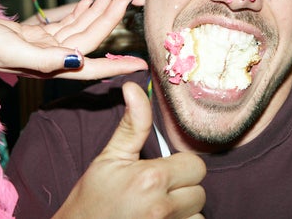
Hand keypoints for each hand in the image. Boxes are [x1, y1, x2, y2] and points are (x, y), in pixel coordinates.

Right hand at [0, 0, 147, 80]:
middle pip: (89, 39)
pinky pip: (62, 24)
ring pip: (78, 28)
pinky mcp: (32, 35)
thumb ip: (46, 57)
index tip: (142, 63)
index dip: (117, 65)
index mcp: (49, 67)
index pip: (91, 65)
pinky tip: (88, 2)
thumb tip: (79, 59)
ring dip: (96, 11)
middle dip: (109, 20)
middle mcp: (50, 58)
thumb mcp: (13, 50)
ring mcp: (42, 46)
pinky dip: (76, 13)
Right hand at [54, 82, 206, 218]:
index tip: (162, 171)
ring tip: (158, 208)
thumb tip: (134, 86)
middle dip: (183, 188)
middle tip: (158, 190)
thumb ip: (133, 123)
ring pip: (197, 214)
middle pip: (200, 191)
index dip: (180, 166)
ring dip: (184, 211)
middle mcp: (162, 207)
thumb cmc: (91, 198)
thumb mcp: (110, 157)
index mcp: (151, 178)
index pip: (195, 165)